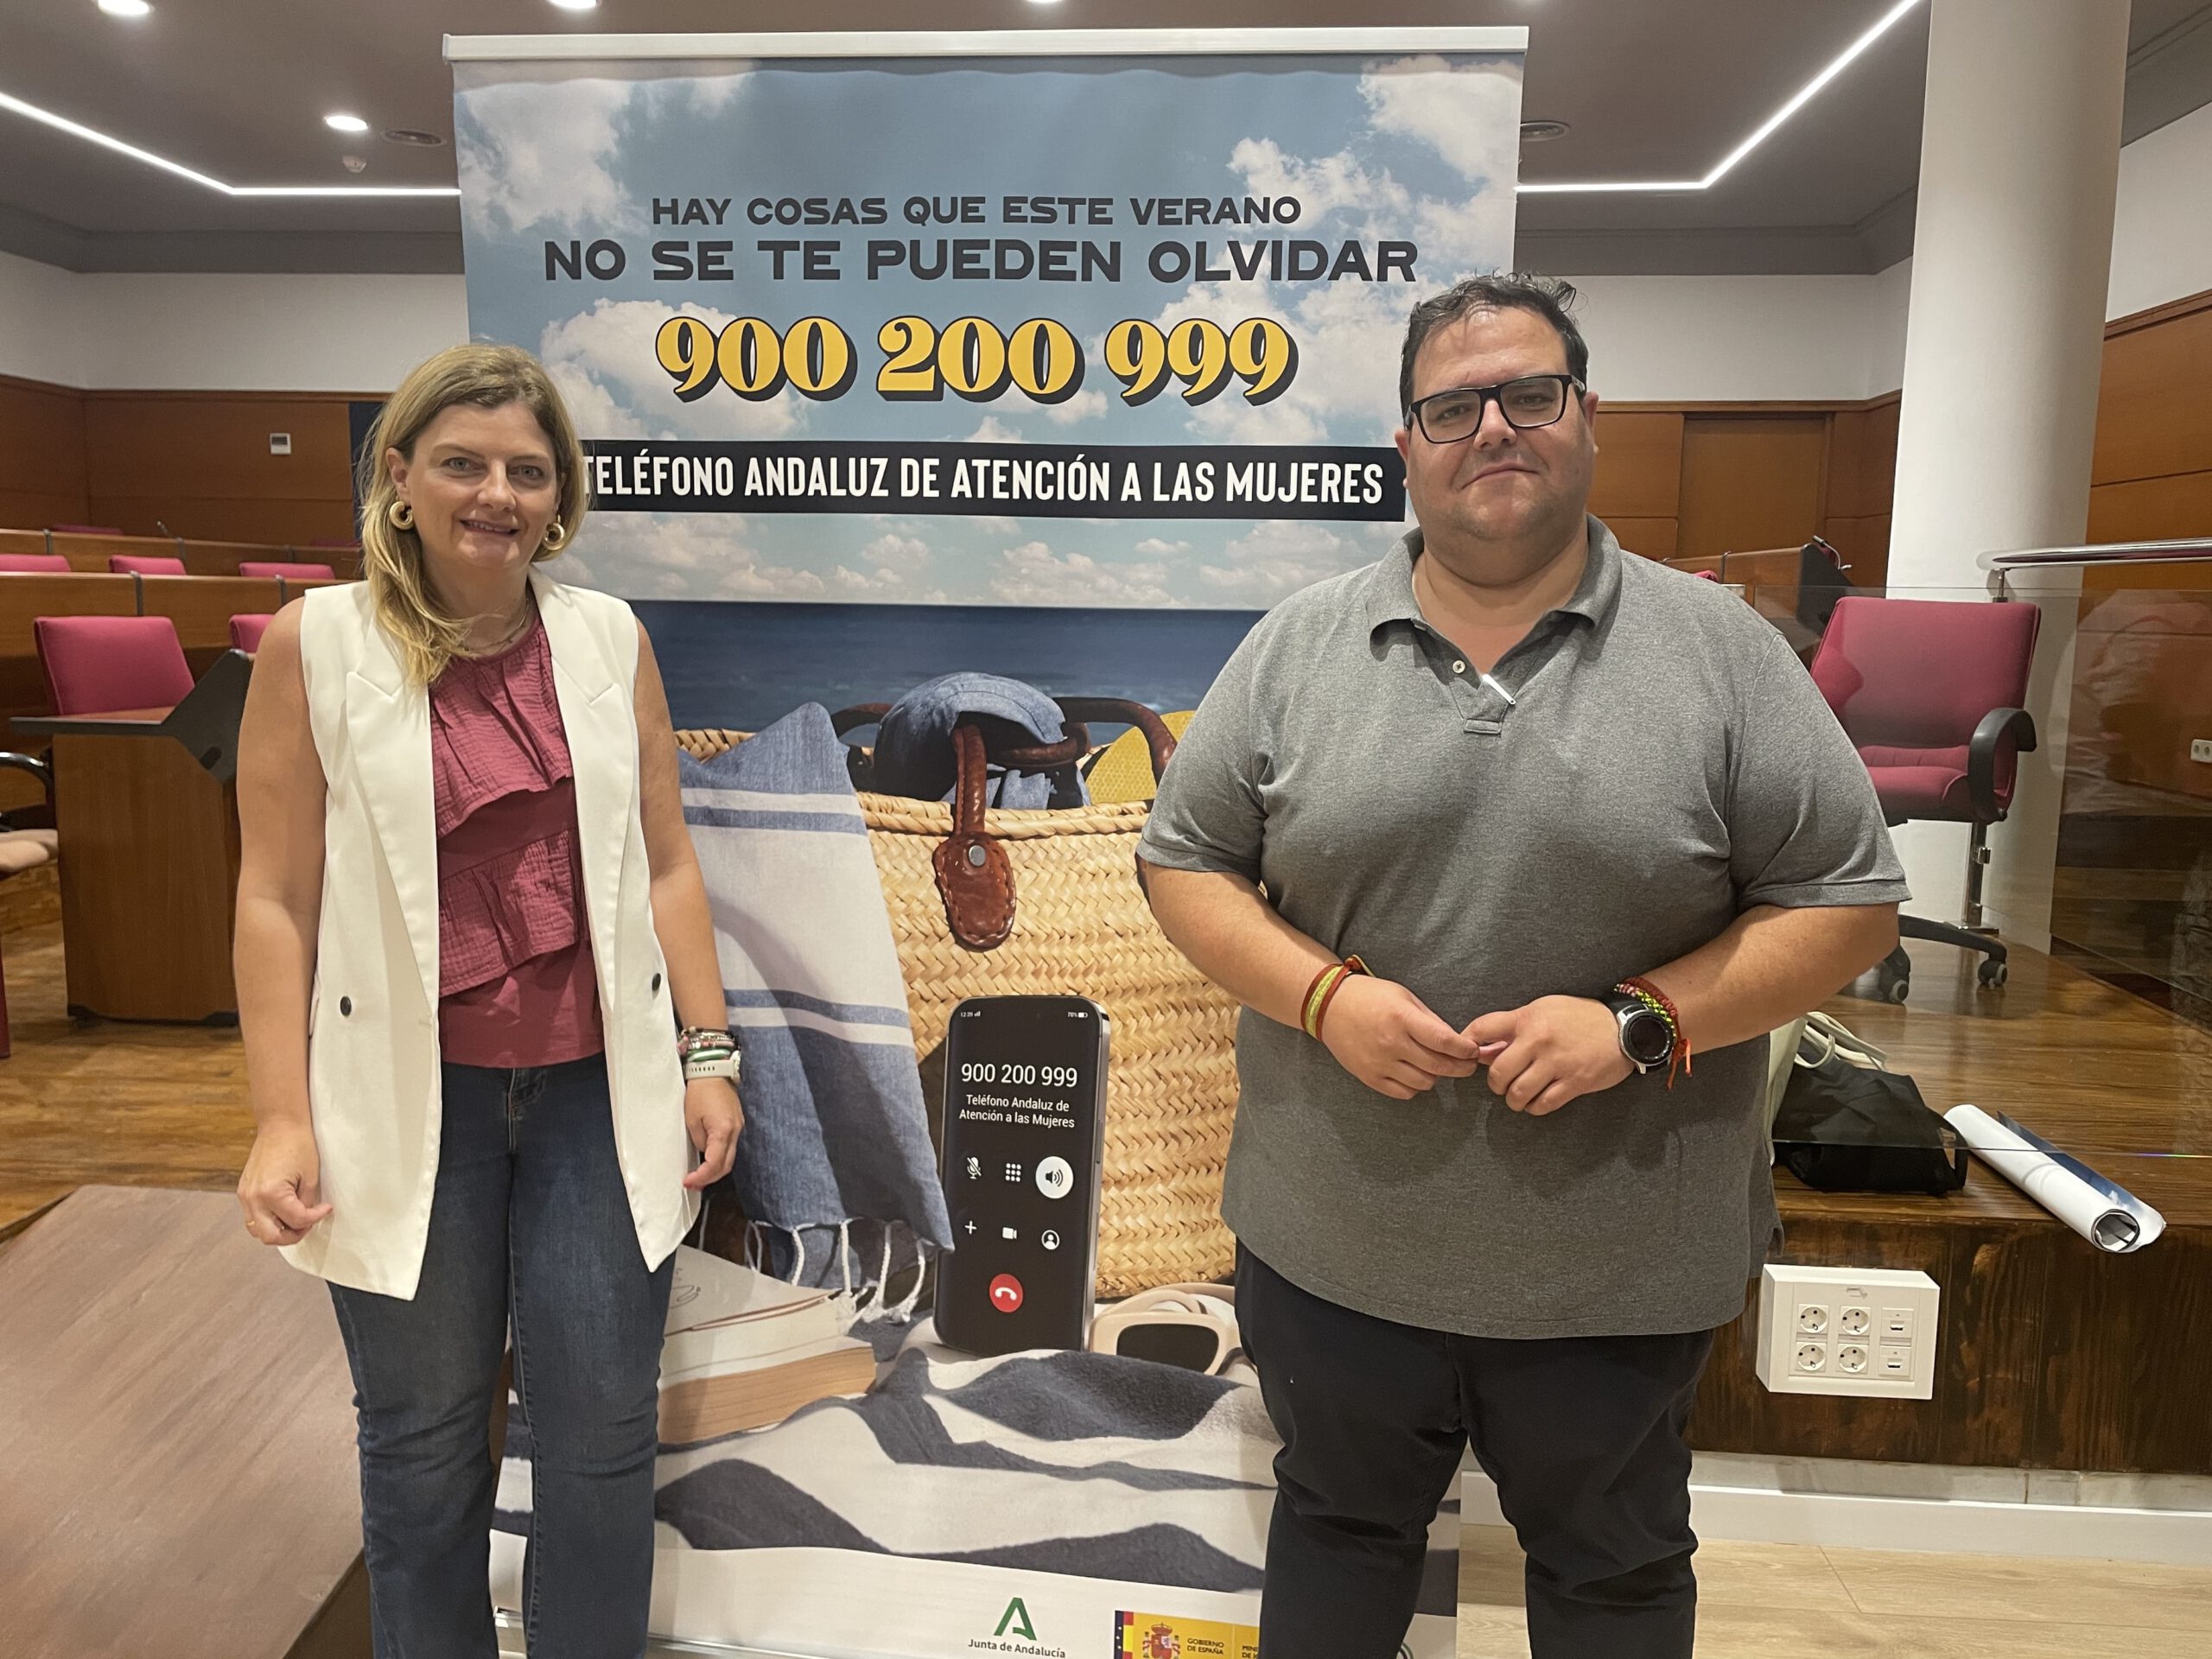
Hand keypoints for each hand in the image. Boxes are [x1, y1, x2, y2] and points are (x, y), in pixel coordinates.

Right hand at [237, 1119, 332, 1245]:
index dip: (315, 1218)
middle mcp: (253, 1198)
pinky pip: (253, 1216)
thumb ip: (307, 1202)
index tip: (326, 1209)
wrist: (280, 1124)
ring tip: (296, 1220)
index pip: (296, 1220)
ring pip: (257, 1230)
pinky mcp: (243, 1191)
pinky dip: (268, 1220)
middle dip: (292, 1235)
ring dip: (278, 1230)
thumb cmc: (298, 1144)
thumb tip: (306, 1217)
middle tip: (308, 1225)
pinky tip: (284, 1211)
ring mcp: (245, 1195)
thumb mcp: (310, 1176)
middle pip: (270, 1236)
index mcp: (271, 1193)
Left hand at [682, 1077, 742, 1189]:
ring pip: (730, 1158)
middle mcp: (735, 1132)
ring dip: (715, 1170)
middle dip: (710, 1178)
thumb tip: (702, 1152)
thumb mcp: (691, 1119)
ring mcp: (739, 1128)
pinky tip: (708, 1160)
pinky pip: (730, 1147)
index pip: (715, 1164)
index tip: (688, 1182)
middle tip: (693, 1184)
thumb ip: (699, 1140)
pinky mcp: (737, 1124)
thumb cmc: (700, 1092)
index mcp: (723, 1131)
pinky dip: (720, 1158)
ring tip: (699, 1176)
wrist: (713, 1071)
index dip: (701, 1177)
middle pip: (727, 1166)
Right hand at [1319, 975, 1486, 1099]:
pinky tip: (1415, 1073)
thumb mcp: (1404, 997)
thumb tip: (1456, 1042)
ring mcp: (1379, 1062)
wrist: (1329, 1007)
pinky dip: (1415, 1086)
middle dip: (1460, 1067)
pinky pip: (1403, 1092)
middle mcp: (1390, 1043)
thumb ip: (1430, 1020)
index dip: (1464, 1050)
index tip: (1473, 1051)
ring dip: (1436, 1076)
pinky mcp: (1369, 1076)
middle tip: (1467, 1065)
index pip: (1443, 1041)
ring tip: (1435, 1065)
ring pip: (1423, 1083)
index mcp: (1401, 1018)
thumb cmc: (1370, 997)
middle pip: (1437, 1066)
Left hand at [1465, 996, 1632, 1115]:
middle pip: (1497, 1072)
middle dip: (1494, 1083)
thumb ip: (1512, 1028)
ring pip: (1518, 1093)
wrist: (1625, 1028)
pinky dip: (1534, 1107)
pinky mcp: (1575, 1082)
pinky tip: (1536, 1102)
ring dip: (1513, 1099)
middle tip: (1501, 1084)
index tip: (1466, 1055)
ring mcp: (1558, 1063)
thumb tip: (1483, 1052)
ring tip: (1518, 1096)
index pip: (1483, 1029)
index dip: (1467, 1044)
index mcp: (1528, 1018)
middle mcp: (1539, 1040)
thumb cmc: (1580, 1018)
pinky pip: (1544, 1104)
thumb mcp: (1544, 1010)